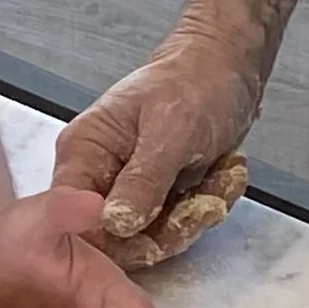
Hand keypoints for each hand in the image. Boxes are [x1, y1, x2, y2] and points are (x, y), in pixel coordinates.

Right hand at [52, 35, 258, 252]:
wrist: (230, 67)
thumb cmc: (195, 85)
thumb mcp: (171, 132)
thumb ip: (143, 180)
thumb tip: (115, 224)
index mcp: (83, 152)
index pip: (78, 218)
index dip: (114, 240)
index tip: (157, 239)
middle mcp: (99, 175)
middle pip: (118, 238)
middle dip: (171, 227)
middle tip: (207, 202)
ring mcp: (130, 187)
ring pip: (154, 236)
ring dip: (198, 213)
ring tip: (223, 172)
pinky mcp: (159, 195)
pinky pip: (178, 224)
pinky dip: (208, 204)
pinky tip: (224, 172)